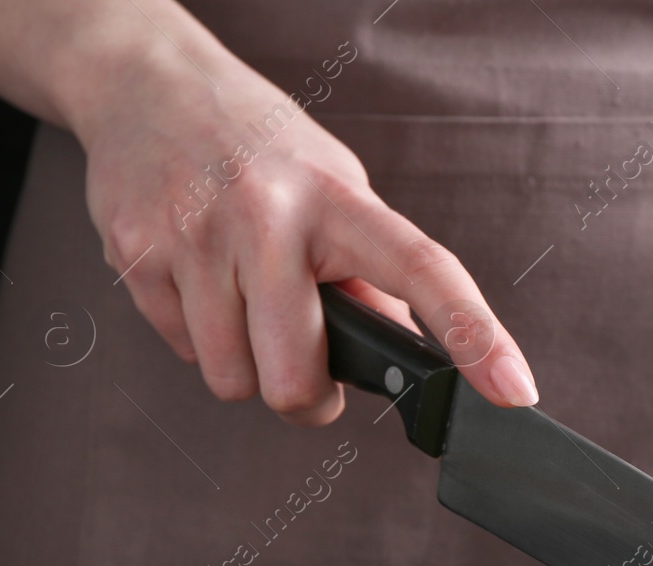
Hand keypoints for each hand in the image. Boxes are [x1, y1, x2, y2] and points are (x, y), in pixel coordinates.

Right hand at [72, 41, 536, 424]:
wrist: (147, 84)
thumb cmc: (258, 147)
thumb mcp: (335, 187)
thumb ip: (372, 272)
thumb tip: (412, 352)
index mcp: (338, 200)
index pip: (423, 272)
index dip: (476, 337)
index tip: (515, 389)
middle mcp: (268, 215)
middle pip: (296, 379)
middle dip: (305, 393)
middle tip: (307, 364)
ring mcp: (197, 237)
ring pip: (235, 380)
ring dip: (247, 364)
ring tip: (246, 301)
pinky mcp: (138, 256)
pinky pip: (183, 353)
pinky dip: (198, 337)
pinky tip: (202, 282)